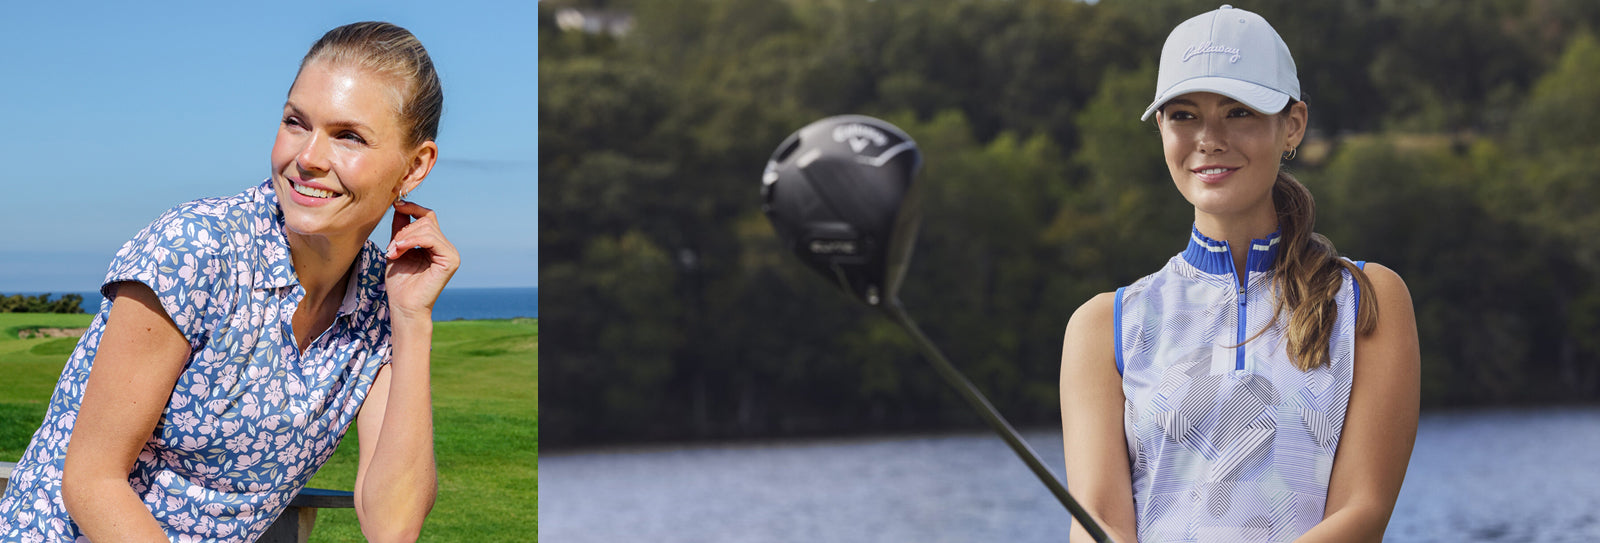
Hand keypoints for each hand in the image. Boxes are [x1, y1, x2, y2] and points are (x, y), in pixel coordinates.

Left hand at [385, 199, 458, 320]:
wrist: (404, 306)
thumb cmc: (399, 282)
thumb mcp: (396, 248)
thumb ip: (400, 228)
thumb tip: (399, 204)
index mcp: (435, 244)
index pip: (428, 216)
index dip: (413, 208)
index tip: (396, 204)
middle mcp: (445, 247)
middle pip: (426, 220)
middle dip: (404, 230)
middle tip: (391, 247)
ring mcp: (451, 253)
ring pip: (427, 228)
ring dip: (404, 237)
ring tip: (393, 252)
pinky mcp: (451, 260)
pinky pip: (431, 239)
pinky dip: (412, 240)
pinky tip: (400, 249)